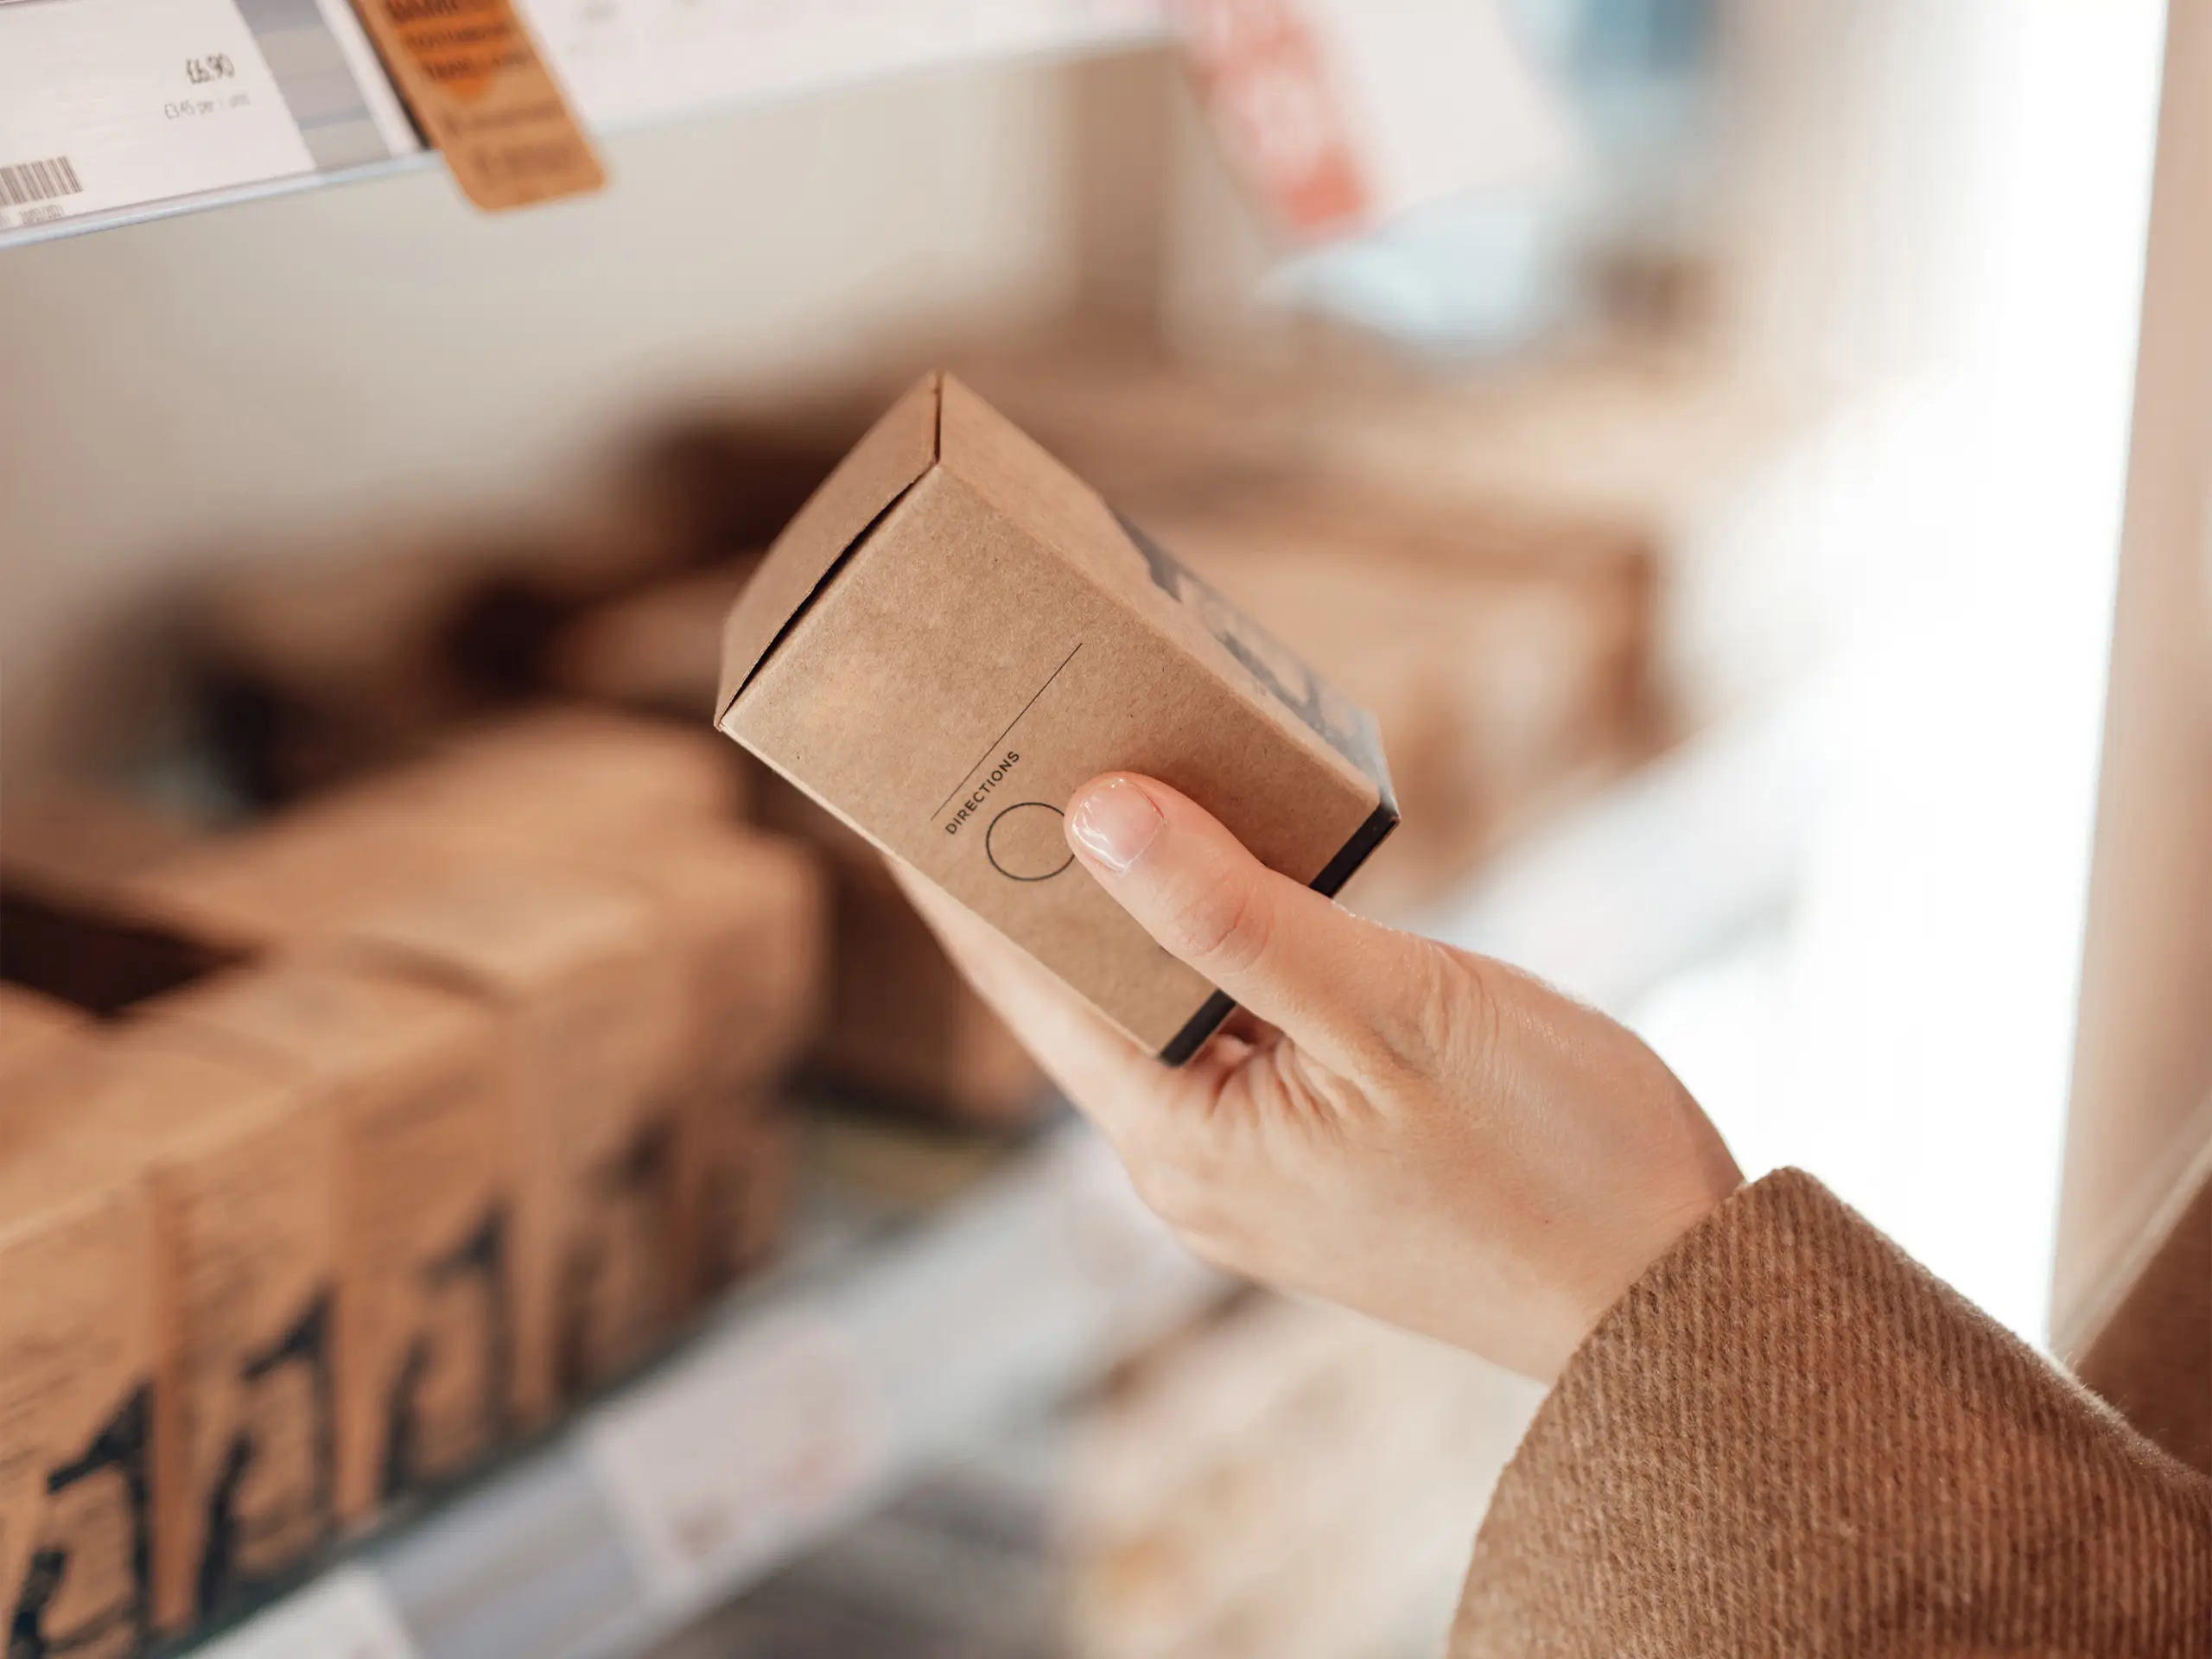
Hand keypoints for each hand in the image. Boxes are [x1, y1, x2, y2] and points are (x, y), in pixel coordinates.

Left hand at [894, 772, 1741, 1382]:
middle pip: (1079, 991)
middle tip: (996, 739)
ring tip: (1090, 777)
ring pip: (1158, 1005)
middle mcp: (1194, 1164)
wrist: (1679, 1296)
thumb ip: (1235, 914)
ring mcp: (1255, 1165)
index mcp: (1184, 1141)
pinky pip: (1230, 1027)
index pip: (1026, 982)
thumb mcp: (1392, 1010)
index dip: (957, 871)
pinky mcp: (1317, 1152)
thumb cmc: (1554, 1160)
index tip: (898, 772)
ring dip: (1128, 901)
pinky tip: (1221, 868)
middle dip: (1037, 870)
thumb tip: (1094, 814)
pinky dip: (1210, 941)